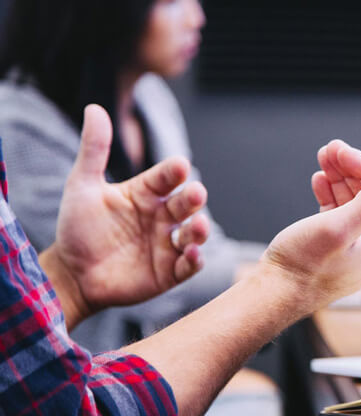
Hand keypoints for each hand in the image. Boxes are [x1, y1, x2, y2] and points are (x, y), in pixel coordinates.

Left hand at [43, 104, 208, 327]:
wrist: (72, 274)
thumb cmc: (78, 229)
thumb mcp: (82, 187)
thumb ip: (94, 150)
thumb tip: (94, 107)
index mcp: (145, 194)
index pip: (165, 177)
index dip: (173, 172)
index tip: (180, 166)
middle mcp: (160, 217)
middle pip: (185, 204)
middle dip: (193, 198)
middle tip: (195, 193)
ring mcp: (166, 245)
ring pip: (193, 234)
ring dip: (199, 230)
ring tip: (198, 226)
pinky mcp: (168, 272)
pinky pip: (188, 265)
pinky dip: (194, 260)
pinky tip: (191, 254)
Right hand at [261, 140, 360, 311]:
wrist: (275, 292)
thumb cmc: (303, 266)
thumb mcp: (338, 228)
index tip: (340, 150)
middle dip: (349, 169)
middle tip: (329, 150)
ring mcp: (356, 248)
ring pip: (353, 202)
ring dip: (339, 179)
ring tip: (322, 161)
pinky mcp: (336, 248)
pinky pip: (339, 215)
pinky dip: (330, 196)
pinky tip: (319, 182)